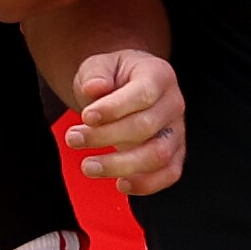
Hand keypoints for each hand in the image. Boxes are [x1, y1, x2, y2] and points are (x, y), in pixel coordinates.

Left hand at [66, 50, 184, 194]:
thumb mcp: (99, 65)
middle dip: (106, 136)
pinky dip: (146, 184)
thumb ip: (95, 74)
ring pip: (158, 155)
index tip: (86, 117)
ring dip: (120, 165)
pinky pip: (169, 174)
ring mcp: (177, 130)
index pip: (142, 94)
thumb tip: (94, 88)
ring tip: (88, 166)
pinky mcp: (175, 154)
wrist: (126, 88)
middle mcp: (173, 103)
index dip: (114, 108)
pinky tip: (120, 184)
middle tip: (73, 138)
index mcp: (158, 75)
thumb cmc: (113, 76)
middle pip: (145, 126)